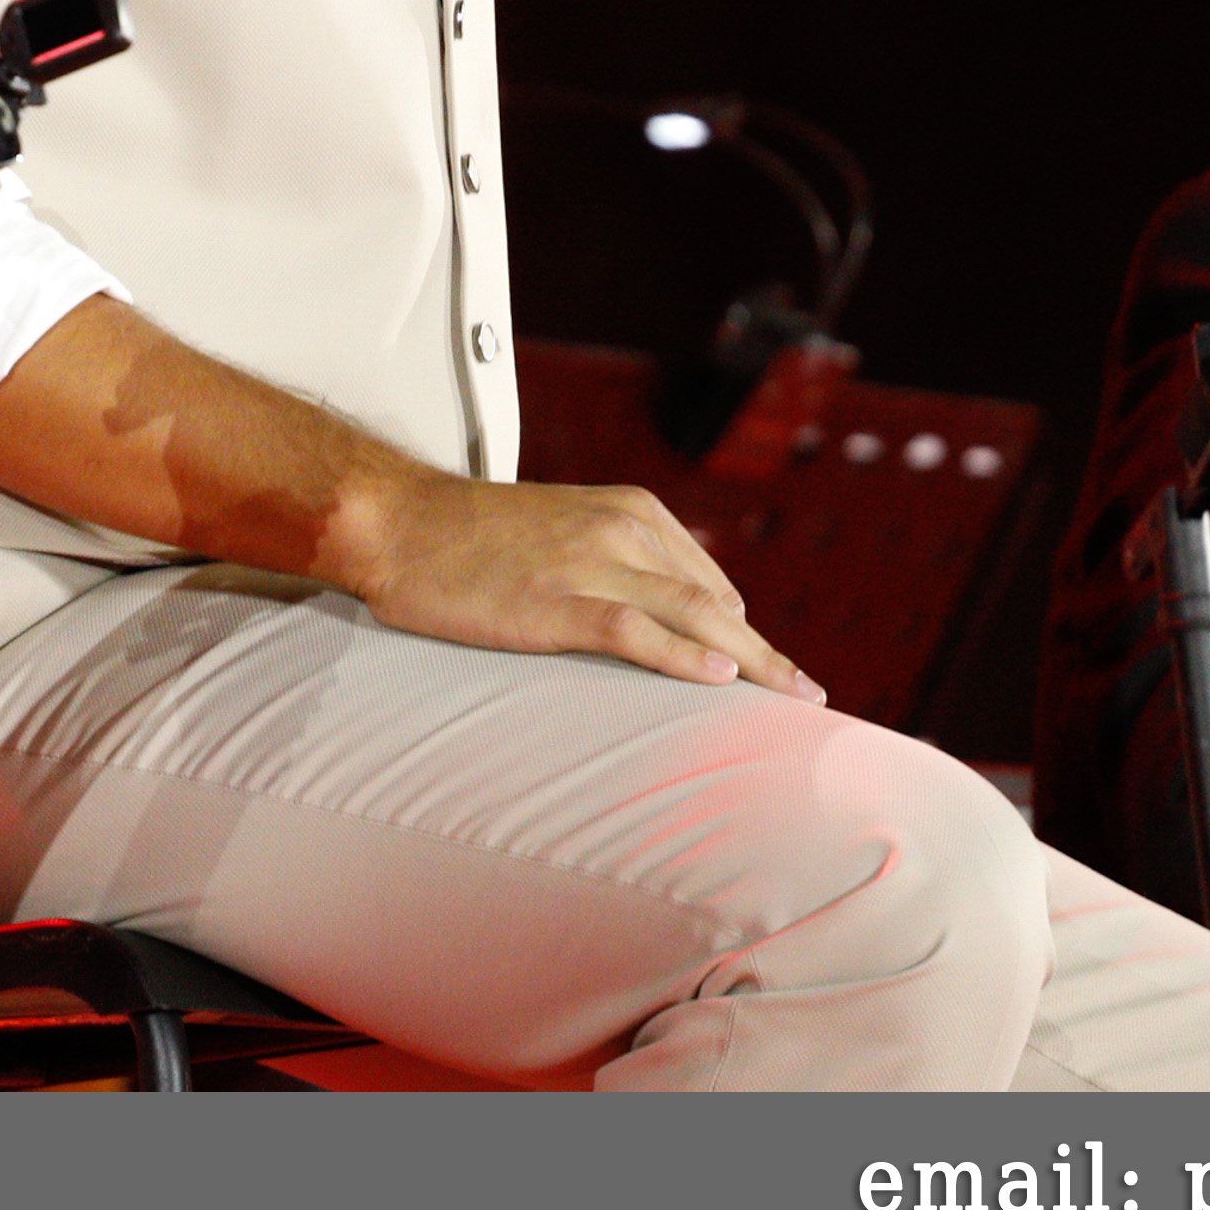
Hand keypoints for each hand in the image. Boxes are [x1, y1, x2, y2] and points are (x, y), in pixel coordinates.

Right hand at [317, 460, 824, 697]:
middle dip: (768, 652)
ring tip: (792, 698)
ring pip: (693, 615)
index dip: (745, 630)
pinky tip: (719, 681)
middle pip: (716, 601)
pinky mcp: (556, 602)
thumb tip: (654, 612)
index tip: (773, 671)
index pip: (708, 578)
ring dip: (752, 661)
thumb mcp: (558, 531)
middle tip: (810, 695)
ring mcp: (590, 565)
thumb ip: (610, 559)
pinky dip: (684, 657)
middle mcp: (621, 531)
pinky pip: (637, 632)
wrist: (399, 521)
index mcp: (627, 511)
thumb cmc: (466, 535)